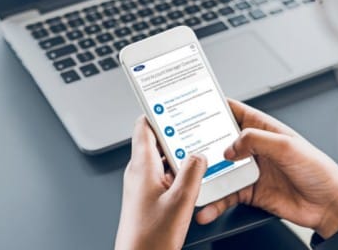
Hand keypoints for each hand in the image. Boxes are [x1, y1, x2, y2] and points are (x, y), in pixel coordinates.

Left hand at [115, 116, 207, 249]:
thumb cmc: (150, 239)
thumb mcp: (180, 201)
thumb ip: (192, 172)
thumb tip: (198, 154)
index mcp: (142, 167)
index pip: (143, 126)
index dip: (157, 112)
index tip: (170, 102)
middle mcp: (139, 173)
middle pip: (155, 141)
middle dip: (175, 133)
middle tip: (194, 126)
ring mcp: (142, 185)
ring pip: (161, 159)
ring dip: (178, 154)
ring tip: (198, 151)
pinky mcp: (147, 197)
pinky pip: (163, 175)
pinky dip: (177, 172)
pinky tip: (192, 178)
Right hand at [196, 99, 337, 237]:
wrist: (329, 205)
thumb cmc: (318, 169)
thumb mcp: (287, 146)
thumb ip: (255, 140)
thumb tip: (229, 147)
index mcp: (263, 128)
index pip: (233, 111)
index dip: (213, 107)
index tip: (192, 106)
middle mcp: (253, 148)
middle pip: (218, 141)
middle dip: (201, 144)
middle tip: (182, 148)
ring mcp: (249, 170)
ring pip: (218, 170)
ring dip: (205, 177)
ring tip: (192, 182)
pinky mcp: (249, 191)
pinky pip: (225, 196)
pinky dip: (215, 202)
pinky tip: (208, 206)